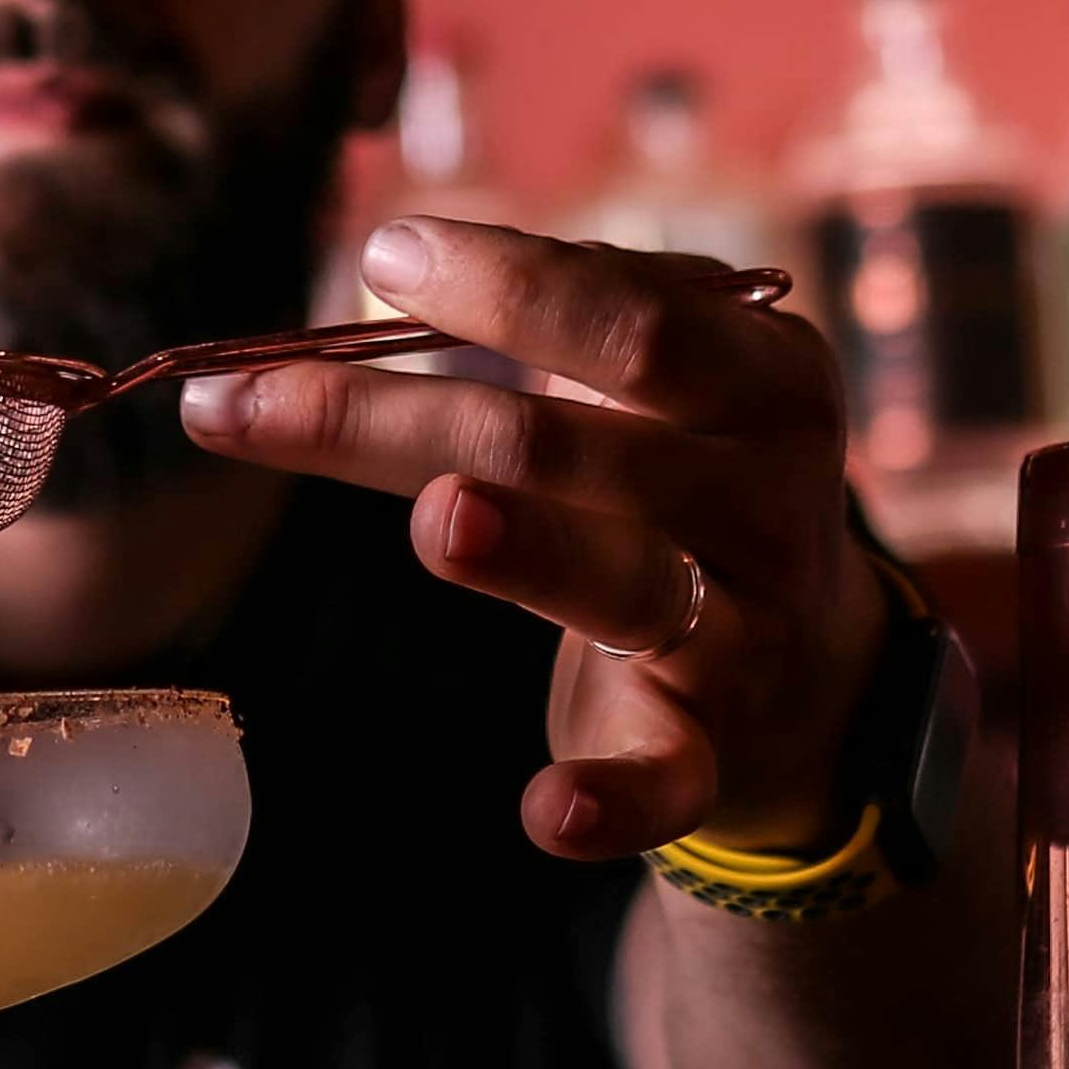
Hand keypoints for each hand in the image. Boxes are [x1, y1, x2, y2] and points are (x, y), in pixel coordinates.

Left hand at [181, 220, 889, 867]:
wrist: (820, 673)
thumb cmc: (687, 487)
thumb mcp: (663, 389)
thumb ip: (553, 328)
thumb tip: (387, 268)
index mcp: (759, 379)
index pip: (629, 319)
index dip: (509, 285)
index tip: (383, 256)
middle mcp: (763, 497)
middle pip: (566, 444)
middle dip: (395, 416)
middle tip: (248, 398)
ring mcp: (742, 628)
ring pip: (617, 583)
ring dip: (528, 551)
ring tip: (444, 519)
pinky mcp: (713, 749)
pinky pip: (665, 779)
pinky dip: (610, 801)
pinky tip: (548, 812)